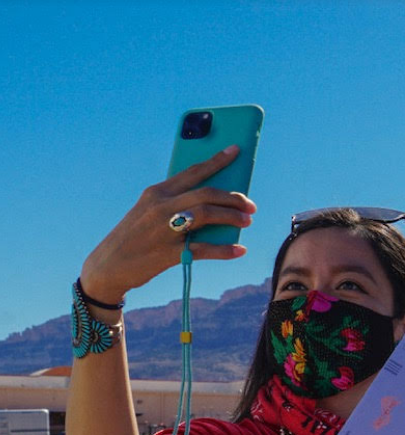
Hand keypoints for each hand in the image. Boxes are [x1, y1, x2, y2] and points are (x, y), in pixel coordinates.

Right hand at [79, 145, 256, 303]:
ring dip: (231, 216)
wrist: (107, 267)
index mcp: (156, 192)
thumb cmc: (133, 238)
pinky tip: (240, 250)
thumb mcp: (148, 213)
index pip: (193, 172)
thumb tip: (212, 207)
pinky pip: (204, 249)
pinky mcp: (168, 254)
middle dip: (233, 197)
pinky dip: (225, 250)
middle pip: (206, 193)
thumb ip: (175, 205)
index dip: (217, 160)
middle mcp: (161, 206)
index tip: (236, 151)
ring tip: (247, 222)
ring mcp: (164, 229)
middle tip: (251, 205)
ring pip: (206, 214)